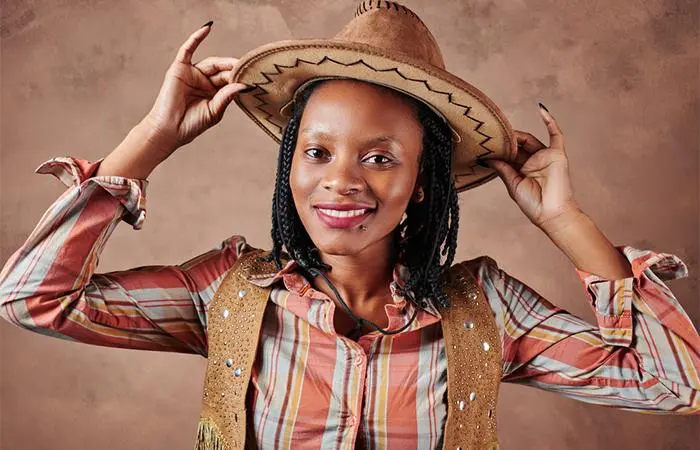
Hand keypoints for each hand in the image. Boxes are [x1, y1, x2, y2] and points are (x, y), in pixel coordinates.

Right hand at [142, 22, 247, 157]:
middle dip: (235, 71)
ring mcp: (192, 74)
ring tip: (237, 64)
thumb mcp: (214, 111)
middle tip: (248, 70)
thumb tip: (244, 85)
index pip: (230, 81)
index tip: (255, 80)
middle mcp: (204, 82)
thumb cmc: (191, 124)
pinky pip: (188, 50)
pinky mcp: (179, 68)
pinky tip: (207, 28)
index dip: (241, 79)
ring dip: (225, 62)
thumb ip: (227, 96)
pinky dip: (196, 38)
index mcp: (213, 93)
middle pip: (223, 71)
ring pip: (212, 63)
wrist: (169, 131)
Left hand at [481, 105, 582, 230]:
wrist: (551, 214)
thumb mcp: (512, 184)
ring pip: (530, 139)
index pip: (508, 155)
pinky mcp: (557, 154)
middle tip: (490, 135)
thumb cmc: (533, 205)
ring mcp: (545, 157)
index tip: (483, 144)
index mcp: (522, 171)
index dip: (497, 149)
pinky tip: (541, 109)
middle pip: (517, 145)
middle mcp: (533, 162)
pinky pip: (556, 134)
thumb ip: (502, 169)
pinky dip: (550, 121)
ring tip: (502, 130)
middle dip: (504, 141)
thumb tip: (487, 157)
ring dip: (517, 134)